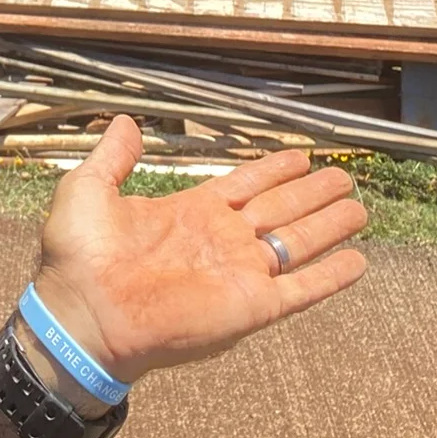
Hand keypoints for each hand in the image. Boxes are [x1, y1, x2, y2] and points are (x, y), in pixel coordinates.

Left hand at [30, 116, 366, 384]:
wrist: (82, 316)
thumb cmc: (78, 259)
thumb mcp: (88, 191)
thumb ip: (112, 158)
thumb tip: (124, 122)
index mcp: (191, 212)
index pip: (245, 185)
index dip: (274, 170)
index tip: (302, 157)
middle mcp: (222, 241)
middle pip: (281, 209)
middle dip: (313, 193)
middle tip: (344, 178)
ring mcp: (239, 274)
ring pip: (298, 242)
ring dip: (329, 226)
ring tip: (359, 209)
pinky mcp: (250, 307)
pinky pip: (301, 289)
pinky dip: (330, 276)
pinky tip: (356, 262)